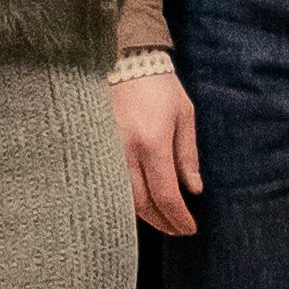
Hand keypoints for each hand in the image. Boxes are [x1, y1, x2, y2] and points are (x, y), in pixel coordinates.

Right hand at [117, 68, 200, 236]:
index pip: (165, 194)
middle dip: (162, 222)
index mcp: (152, 142)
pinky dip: (124, 199)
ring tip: (160, 220)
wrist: (125, 58)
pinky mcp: (94, 146)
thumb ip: (188, 155)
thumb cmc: (159, 85)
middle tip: (177, 230)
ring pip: (122, 197)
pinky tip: (137, 202)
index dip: (178, 217)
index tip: (190, 228)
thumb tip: (194, 190)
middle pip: (141, 203)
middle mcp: (126, 150)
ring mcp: (105, 149)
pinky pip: (109, 183)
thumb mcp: (184, 115)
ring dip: (143, 215)